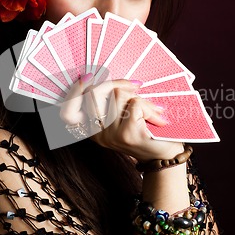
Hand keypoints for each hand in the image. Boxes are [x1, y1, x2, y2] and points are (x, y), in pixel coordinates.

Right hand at [60, 75, 182, 161]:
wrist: (165, 157)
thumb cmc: (146, 132)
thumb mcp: (123, 118)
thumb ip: (111, 102)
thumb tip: (107, 78)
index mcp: (92, 131)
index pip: (69, 110)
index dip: (74, 90)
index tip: (87, 77)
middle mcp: (98, 134)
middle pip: (94, 93)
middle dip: (117, 84)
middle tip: (136, 87)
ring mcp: (111, 135)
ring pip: (118, 95)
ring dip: (140, 98)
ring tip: (152, 110)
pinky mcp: (127, 134)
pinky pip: (135, 104)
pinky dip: (149, 107)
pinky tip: (157, 118)